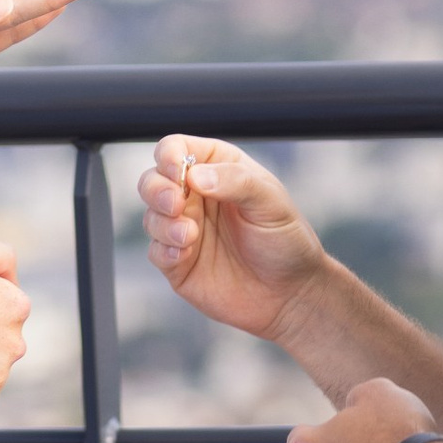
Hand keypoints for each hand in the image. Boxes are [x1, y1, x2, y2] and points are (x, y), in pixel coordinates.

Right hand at [138, 135, 330, 345]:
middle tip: (176, 204)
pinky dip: (164, 250)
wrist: (291, 294)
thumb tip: (194, 176)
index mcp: (217, 169)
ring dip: (163, 222)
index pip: (176, 148)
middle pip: (153, 179)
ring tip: (190, 235)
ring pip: (151, 215)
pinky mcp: (178, 263)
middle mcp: (196, 196)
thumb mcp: (271, 203)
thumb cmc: (286, 240)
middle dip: (157, 190)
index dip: (169, 155)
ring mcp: (184, 229)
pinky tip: (184, 254)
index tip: (179, 173)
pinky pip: (155, 251)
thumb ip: (236, 181)